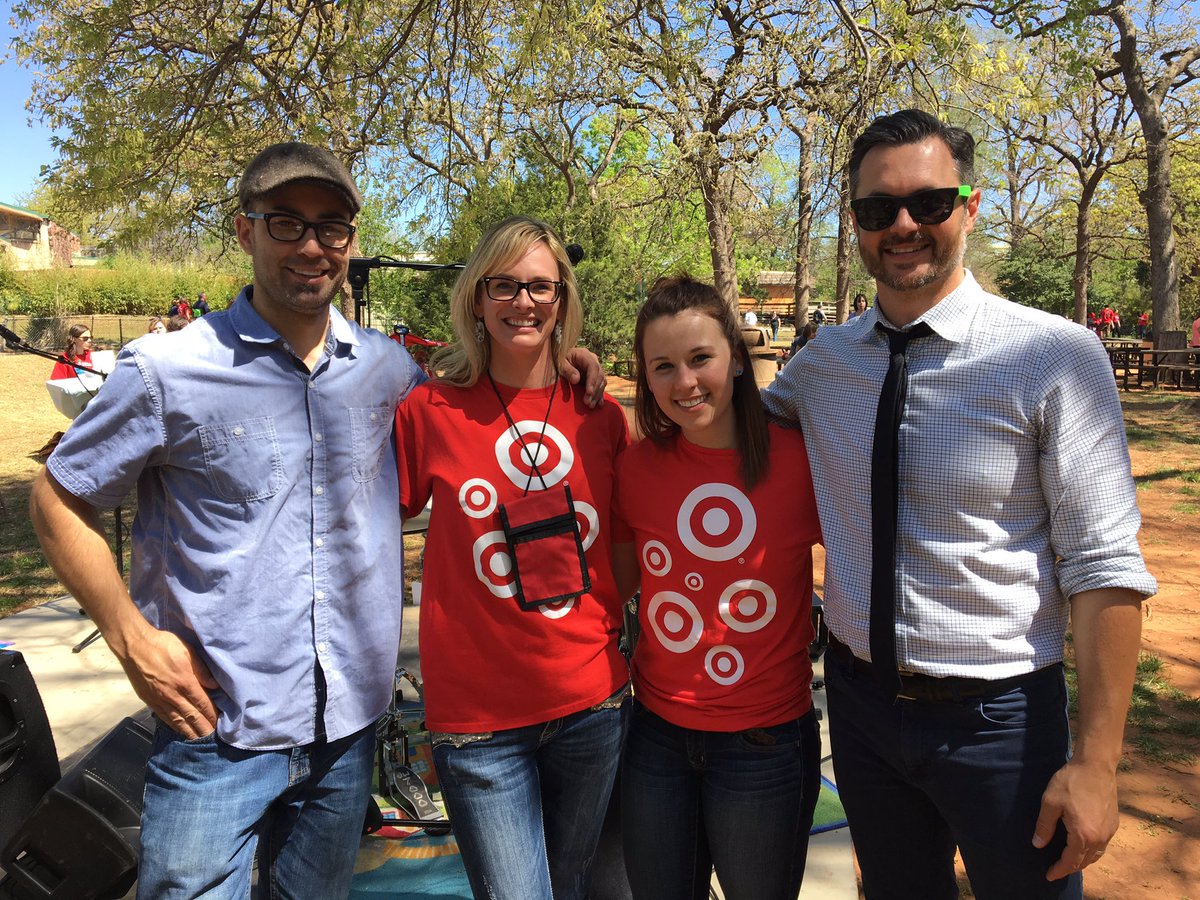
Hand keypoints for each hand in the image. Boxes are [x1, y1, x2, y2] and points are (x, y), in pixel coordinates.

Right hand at [116, 626, 219, 738]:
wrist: (134, 646)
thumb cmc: (163, 645)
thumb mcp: (188, 651)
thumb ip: (202, 670)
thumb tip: (214, 686)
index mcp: (185, 681)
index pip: (202, 703)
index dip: (211, 715)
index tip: (219, 724)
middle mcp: (172, 694)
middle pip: (191, 716)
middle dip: (203, 728)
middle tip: (212, 738)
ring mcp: (159, 699)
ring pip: (177, 720)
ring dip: (189, 732)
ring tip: (199, 740)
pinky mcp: (149, 700)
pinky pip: (164, 717)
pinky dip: (174, 726)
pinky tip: (180, 731)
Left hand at [562, 347, 607, 406]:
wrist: (562, 357)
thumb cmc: (560, 359)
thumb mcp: (560, 363)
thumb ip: (567, 370)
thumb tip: (576, 379)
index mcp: (585, 355)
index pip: (593, 367)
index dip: (592, 380)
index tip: (589, 392)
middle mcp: (594, 361)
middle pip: (599, 376)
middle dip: (594, 391)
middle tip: (587, 403)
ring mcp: (596, 369)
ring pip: (601, 382)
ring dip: (597, 395)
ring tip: (590, 406)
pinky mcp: (595, 376)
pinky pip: (600, 386)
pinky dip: (599, 395)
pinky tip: (599, 404)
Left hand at [1032, 757, 1118, 880]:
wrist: (1095, 765)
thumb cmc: (1070, 782)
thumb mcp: (1050, 802)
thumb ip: (1044, 826)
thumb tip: (1038, 844)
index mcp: (1083, 835)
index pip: (1070, 862)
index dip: (1058, 870)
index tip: (1049, 875)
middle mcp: (1099, 838)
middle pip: (1085, 862)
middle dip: (1070, 868)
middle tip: (1056, 869)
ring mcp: (1109, 831)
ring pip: (1096, 855)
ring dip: (1082, 861)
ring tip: (1069, 860)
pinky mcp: (1113, 823)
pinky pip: (1102, 845)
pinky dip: (1092, 851)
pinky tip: (1083, 845)